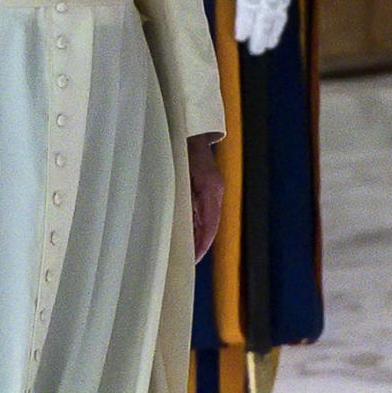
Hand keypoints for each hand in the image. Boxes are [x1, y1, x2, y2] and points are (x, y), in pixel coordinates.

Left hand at [188, 135, 224, 261]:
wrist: (190, 129)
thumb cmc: (180, 148)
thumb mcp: (176, 173)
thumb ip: (178, 197)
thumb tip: (177, 222)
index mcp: (210, 190)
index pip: (210, 226)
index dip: (201, 245)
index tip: (192, 260)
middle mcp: (215, 191)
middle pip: (209, 226)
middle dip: (198, 245)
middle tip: (184, 263)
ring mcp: (213, 189)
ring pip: (207, 219)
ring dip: (196, 235)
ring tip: (183, 253)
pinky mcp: (207, 187)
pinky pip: (203, 211)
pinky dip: (195, 224)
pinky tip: (184, 233)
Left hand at [212, 0, 324, 54]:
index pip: (247, 7)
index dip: (245, 24)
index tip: (242, 39)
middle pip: (265, 15)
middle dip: (261, 33)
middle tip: (258, 51)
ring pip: (278, 11)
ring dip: (274, 27)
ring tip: (271, 42)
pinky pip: (288, 0)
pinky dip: (284, 13)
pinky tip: (282, 18)